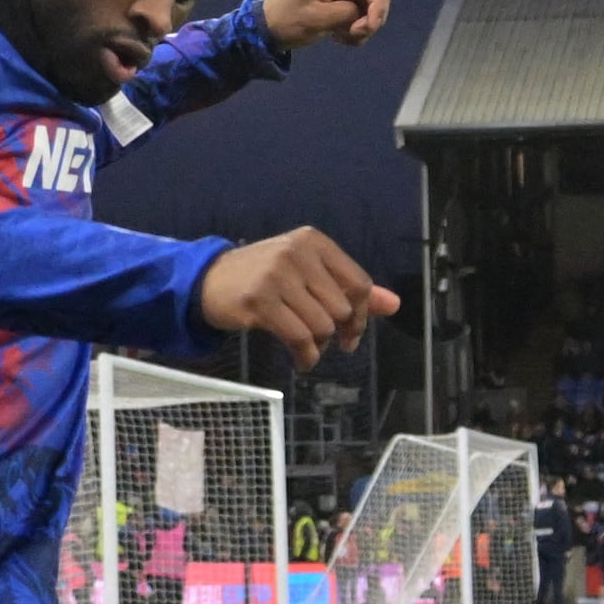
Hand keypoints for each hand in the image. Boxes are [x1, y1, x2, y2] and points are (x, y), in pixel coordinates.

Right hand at [197, 228, 399, 358]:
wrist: (208, 281)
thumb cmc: (263, 277)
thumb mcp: (308, 274)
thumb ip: (350, 288)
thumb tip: (395, 304)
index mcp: (314, 242)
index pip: (359, 284)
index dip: (362, 316)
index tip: (351, 334)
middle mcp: (297, 252)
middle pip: (341, 309)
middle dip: (338, 334)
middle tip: (324, 342)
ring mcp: (277, 275)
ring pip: (322, 326)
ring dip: (319, 347)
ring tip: (307, 348)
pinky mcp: (260, 300)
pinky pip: (299, 338)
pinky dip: (306, 357)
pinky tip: (301, 361)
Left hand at [258, 0, 392, 50]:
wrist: (267, 31)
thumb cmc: (287, 21)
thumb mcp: (316, 19)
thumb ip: (346, 14)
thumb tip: (364, 16)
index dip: (378, 3)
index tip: (371, 26)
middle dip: (373, 15)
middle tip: (357, 34)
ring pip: (369, 8)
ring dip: (363, 27)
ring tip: (342, 37)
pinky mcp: (340, 7)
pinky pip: (360, 18)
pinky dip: (355, 32)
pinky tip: (338, 38)